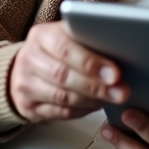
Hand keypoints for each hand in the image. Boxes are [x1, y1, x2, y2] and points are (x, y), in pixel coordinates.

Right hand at [9, 21, 128, 121]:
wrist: (27, 67)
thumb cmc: (58, 49)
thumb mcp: (70, 36)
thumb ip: (89, 40)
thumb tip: (123, 50)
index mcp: (41, 36)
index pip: (66, 49)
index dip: (91, 63)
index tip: (115, 73)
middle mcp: (29, 59)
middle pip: (64, 76)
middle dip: (96, 86)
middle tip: (121, 91)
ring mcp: (25, 85)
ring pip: (62, 97)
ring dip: (91, 100)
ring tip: (112, 98)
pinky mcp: (28, 107)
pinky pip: (59, 113)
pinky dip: (82, 110)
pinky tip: (96, 105)